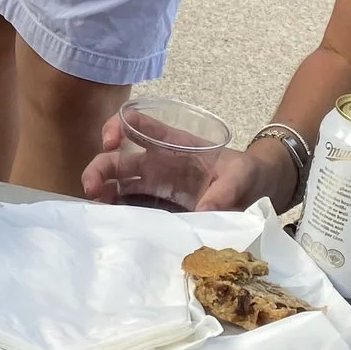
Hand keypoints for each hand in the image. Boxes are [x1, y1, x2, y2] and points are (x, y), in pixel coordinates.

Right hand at [81, 114, 269, 211]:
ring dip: (103, 193)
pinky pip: (132, 207)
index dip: (118, 126)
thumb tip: (205, 212)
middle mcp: (158, 162)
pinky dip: (117, 213)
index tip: (111, 142)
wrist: (259, 192)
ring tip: (97, 209)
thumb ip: (225, 190)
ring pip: (118, 185)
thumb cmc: (247, 173)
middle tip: (91, 188)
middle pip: (118, 159)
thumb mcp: (241, 175)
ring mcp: (156, 185)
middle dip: (99, 169)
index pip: (137, 125)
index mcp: (173, 144)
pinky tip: (111, 224)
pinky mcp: (160, 207)